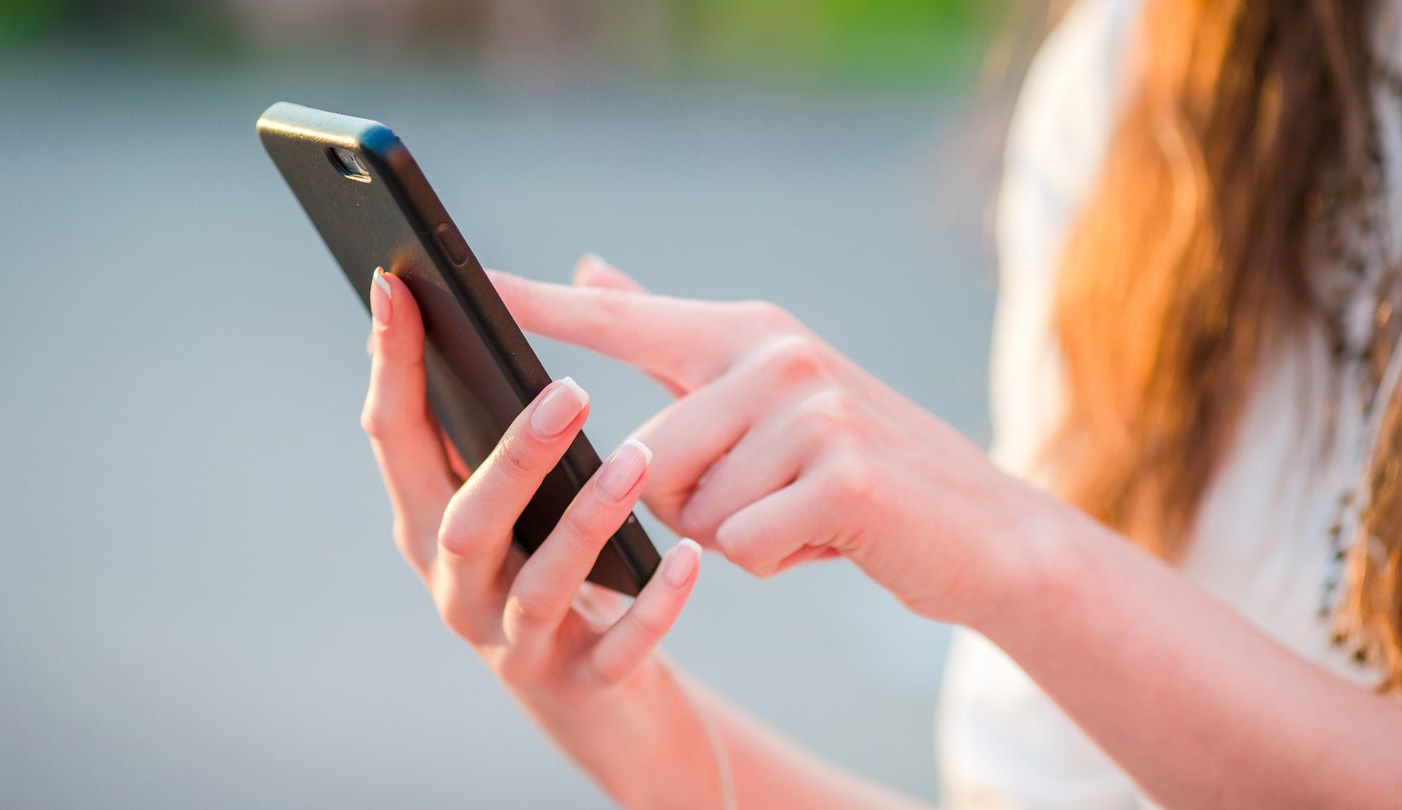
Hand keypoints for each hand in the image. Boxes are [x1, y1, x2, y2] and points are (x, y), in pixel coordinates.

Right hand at [361, 267, 700, 700]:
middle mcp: (457, 588)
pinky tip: (690, 561)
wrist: (600, 703)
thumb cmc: (559, 570)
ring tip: (635, 463)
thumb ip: (518, 413)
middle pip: (465, 523)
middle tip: (572, 390)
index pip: (395, 440)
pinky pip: (618, 649)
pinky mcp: (582, 687)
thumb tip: (538, 284)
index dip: (390, 366)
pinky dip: (653, 608)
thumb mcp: (524, 497)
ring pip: (540, 586)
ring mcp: (516, 644)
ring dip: (585, 522)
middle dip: (512, 457)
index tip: (396, 286)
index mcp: (431, 525)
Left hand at [491, 257, 1039, 624]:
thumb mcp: (764, 388)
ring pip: (690, 510)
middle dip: (687, 502)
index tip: (454, 283)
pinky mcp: (842, 477)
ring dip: (733, 534)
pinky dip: (774, 561)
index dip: (532, 305)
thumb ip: (669, 331)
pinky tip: (826, 537)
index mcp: (745, 333)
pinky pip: (740, 548)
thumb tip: (592, 268)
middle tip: (760, 494)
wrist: (978, 527)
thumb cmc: (853, 463)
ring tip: (797, 512)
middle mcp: (775, 355)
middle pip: (645, 455)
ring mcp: (813, 411)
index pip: (619, 321)